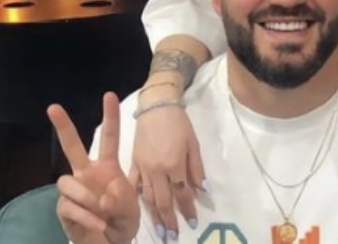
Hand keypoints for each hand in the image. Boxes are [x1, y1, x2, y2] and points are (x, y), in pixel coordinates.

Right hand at [48, 93, 140, 243]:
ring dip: (87, 197)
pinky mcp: (64, 208)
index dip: (110, 118)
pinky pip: (68, 205)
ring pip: (68, 182)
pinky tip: (98, 224)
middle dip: (63, 126)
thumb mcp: (131, 207)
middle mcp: (87, 174)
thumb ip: (121, 198)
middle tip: (53, 107)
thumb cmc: (122, 221)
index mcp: (107, 168)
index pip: (109, 139)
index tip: (108, 95)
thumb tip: (102, 196)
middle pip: (72, 146)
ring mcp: (74, 190)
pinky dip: (85, 216)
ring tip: (102, 210)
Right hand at [131, 86, 205, 238]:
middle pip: (163, 201)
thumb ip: (197, 169)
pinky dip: (137, 197)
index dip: (187, 210)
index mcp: (174, 165)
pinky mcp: (133, 163)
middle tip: (172, 236)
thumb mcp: (193, 144)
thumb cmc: (179, 123)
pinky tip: (140, 208)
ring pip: (147, 197)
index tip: (191, 223)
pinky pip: (134, 184)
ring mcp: (143, 168)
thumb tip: (204, 191)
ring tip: (158, 230)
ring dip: (153, 215)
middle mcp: (157, 170)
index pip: (182, 194)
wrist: (156, 106)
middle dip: (168, 220)